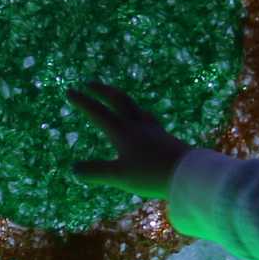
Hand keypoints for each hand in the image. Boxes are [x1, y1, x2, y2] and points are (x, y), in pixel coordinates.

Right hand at [67, 81, 192, 198]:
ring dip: (121, 98)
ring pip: (135, 107)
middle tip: (89, 84)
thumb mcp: (119, 176)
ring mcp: (153, 129)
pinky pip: (148, 118)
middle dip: (102, 90)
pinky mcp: (165, 137)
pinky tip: (143, 120)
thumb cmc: (151, 174)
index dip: (83, 102)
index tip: (70, 91)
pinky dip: (138, 114)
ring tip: (116, 98)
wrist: (188, 173)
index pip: (98, 112)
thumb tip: (74, 169)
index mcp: (122, 132)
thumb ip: (96, 171)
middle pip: (118, 100)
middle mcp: (137, 125)